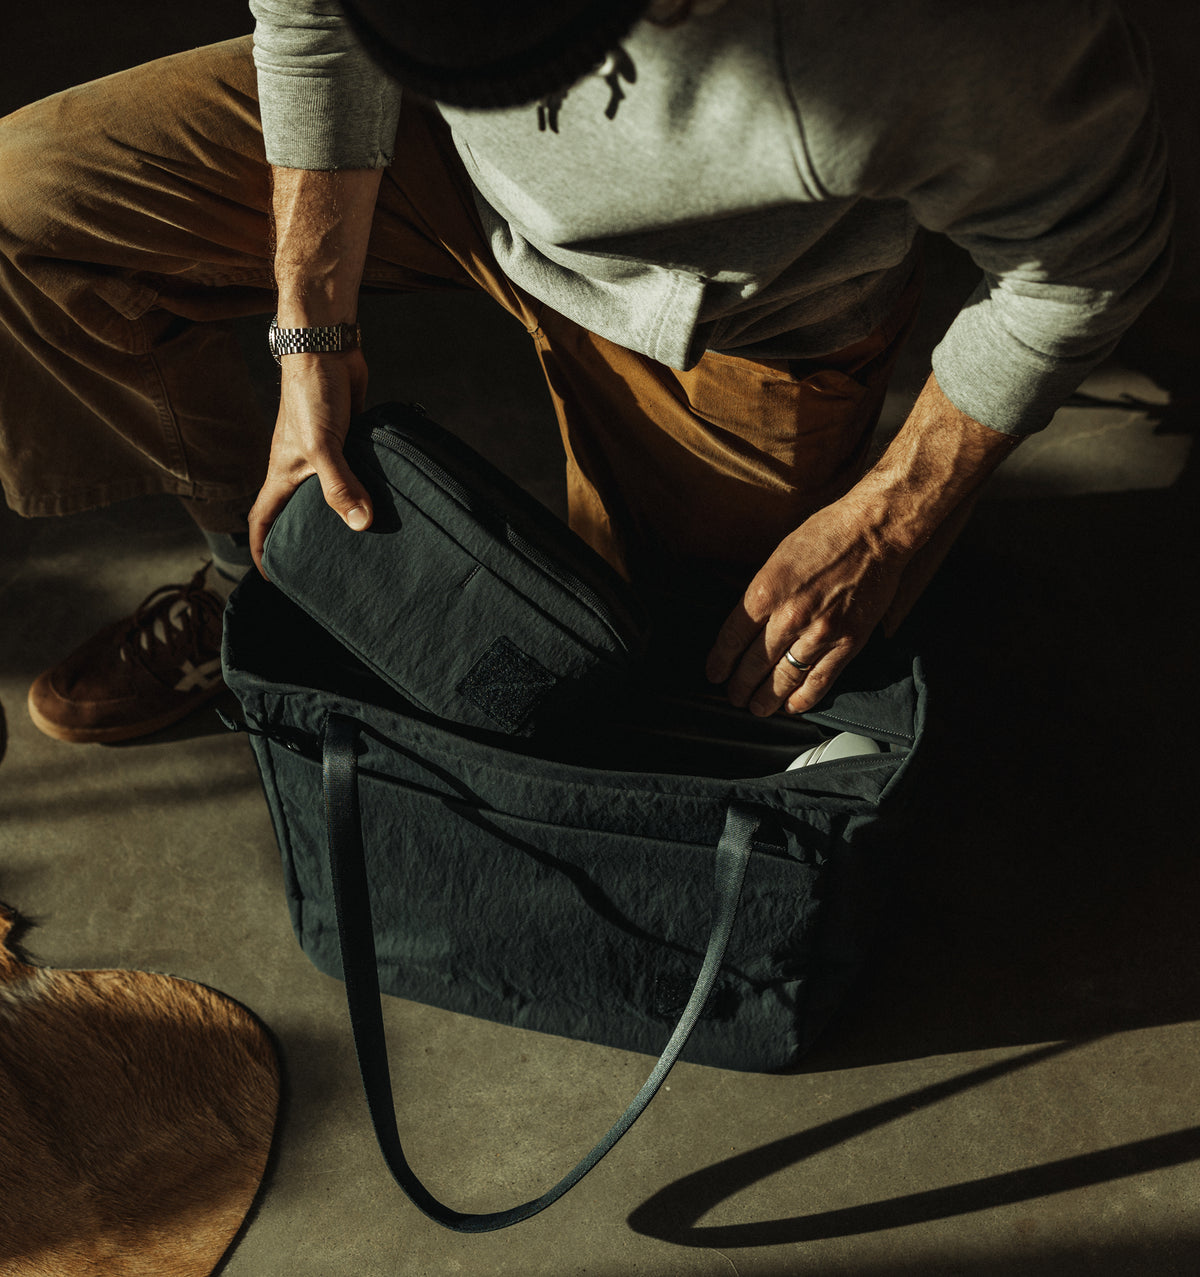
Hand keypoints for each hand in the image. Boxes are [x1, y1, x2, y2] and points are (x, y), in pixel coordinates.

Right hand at [248, 350, 372, 576]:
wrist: (327, 347)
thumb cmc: (311, 393)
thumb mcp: (321, 447)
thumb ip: (340, 486)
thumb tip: (361, 524)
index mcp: (282, 474)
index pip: (263, 520)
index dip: (264, 549)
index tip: (274, 577)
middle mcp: (300, 467)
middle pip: (297, 511)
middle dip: (304, 538)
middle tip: (326, 566)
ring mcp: (325, 453)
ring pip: (330, 492)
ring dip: (341, 513)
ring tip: (363, 542)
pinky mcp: (349, 439)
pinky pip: (356, 471)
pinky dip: (366, 486)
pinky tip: (389, 501)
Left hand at [704, 495, 908, 716]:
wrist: (874, 532)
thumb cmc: (826, 535)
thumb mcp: (777, 558)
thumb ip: (762, 594)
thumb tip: (746, 624)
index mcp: (765, 592)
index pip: (732, 638)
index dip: (720, 662)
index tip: (714, 673)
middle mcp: (789, 617)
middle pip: (754, 663)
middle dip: (739, 686)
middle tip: (734, 696)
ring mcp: (820, 633)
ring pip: (784, 678)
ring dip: (767, 698)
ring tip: (757, 707)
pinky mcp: (848, 643)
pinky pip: (820, 680)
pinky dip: (803, 698)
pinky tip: (791, 706)